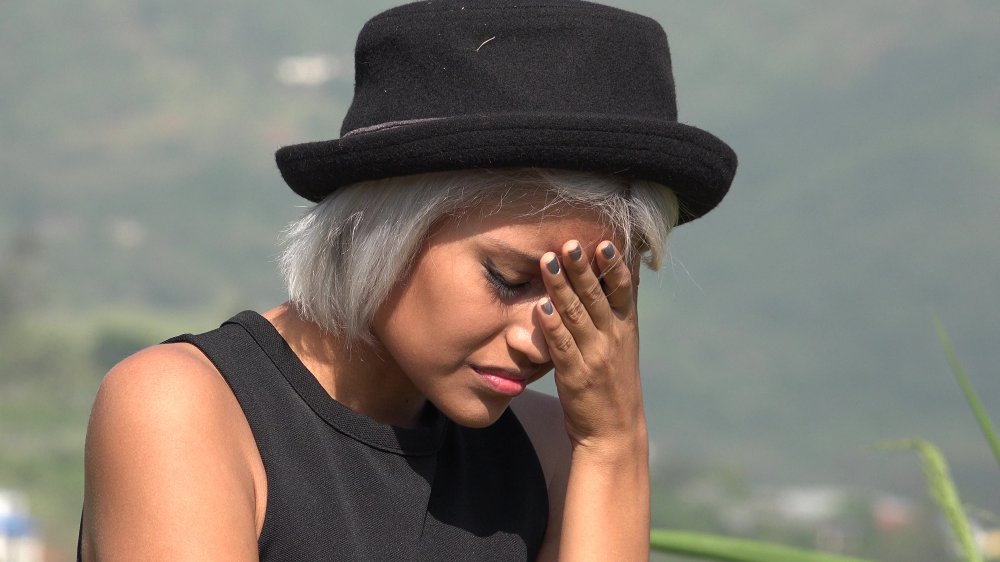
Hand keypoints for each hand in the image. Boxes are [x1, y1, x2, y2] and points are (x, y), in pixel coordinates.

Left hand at [536, 239, 645, 452]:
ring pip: (577, 316)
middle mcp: (613, 339)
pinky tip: (541, 308)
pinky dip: (552, 326)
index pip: (623, 289)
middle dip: (583, 268)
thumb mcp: (625, 339)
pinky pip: (562, 347)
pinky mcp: (576, 377)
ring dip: (561, 288)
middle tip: (570, 242)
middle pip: (597, 297)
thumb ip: (622, 303)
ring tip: (548, 262)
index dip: (614, 265)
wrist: (614, 431)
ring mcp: (595, 357)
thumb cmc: (614, 379)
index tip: (604, 240)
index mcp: (626, 327)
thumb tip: (631, 261)